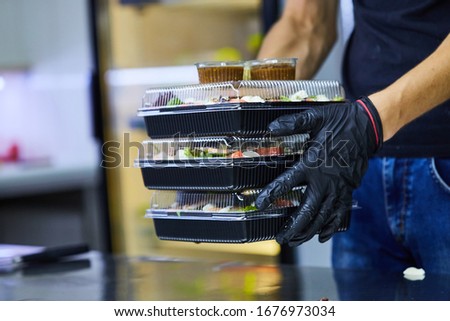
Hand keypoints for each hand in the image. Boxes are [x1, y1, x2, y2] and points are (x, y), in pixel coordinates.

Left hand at [255, 96, 382, 245]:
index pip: (287, 182)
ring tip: (295, 241)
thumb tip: (270, 128)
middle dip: (293, 227)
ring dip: (308, 231)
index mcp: (312, 163)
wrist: (368, 127)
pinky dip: (331, 227)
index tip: (260, 204)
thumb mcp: (315, 117)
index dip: (272, 194)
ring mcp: (338, 188)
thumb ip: (292, 123)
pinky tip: (323, 237)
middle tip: (280, 238)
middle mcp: (324, 180)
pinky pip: (340, 214)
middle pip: (307, 210)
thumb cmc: (340, 122)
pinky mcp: (348, 190)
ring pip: (322, 216)